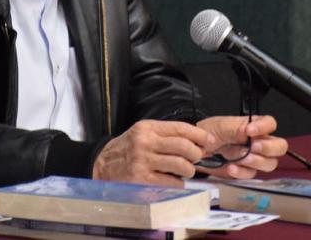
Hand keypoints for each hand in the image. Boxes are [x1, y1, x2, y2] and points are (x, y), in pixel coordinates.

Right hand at [92, 119, 215, 185]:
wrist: (102, 166)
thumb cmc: (127, 150)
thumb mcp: (142, 134)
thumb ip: (165, 135)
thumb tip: (196, 141)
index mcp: (147, 128)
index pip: (180, 128)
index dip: (199, 134)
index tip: (209, 140)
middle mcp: (145, 142)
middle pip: (184, 146)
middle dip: (196, 154)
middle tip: (196, 158)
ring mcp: (143, 161)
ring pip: (181, 165)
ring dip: (189, 170)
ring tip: (185, 171)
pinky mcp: (142, 180)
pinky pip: (172, 182)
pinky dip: (178, 182)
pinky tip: (173, 180)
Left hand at [195, 115, 287, 179]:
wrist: (196, 149)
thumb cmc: (209, 132)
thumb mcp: (220, 126)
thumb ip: (235, 128)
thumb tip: (247, 131)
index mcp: (254, 126)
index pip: (270, 124)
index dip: (265, 127)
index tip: (250, 131)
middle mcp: (258, 142)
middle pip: (279, 147)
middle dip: (269, 148)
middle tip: (254, 147)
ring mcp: (254, 158)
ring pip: (270, 163)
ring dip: (257, 162)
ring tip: (242, 159)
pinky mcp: (246, 171)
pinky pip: (252, 175)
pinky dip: (242, 173)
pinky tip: (231, 168)